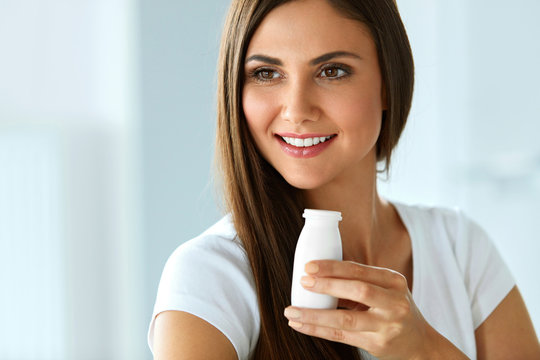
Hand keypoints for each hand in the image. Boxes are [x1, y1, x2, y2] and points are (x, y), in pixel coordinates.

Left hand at [284, 260, 433, 359]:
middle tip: (303, 281)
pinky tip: (300, 325)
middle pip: (358, 290)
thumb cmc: (394, 309)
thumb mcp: (386, 289)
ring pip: (346, 318)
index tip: (310, 265)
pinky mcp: (378, 344)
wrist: (420, 343)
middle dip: (328, 285)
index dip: (333, 267)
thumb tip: (319, 269)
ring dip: (315, 314)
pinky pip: (342, 335)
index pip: (360, 270)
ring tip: (292, 311)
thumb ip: (360, 280)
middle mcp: (394, 302)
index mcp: (394, 281)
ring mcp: (387, 325)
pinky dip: (318, 330)